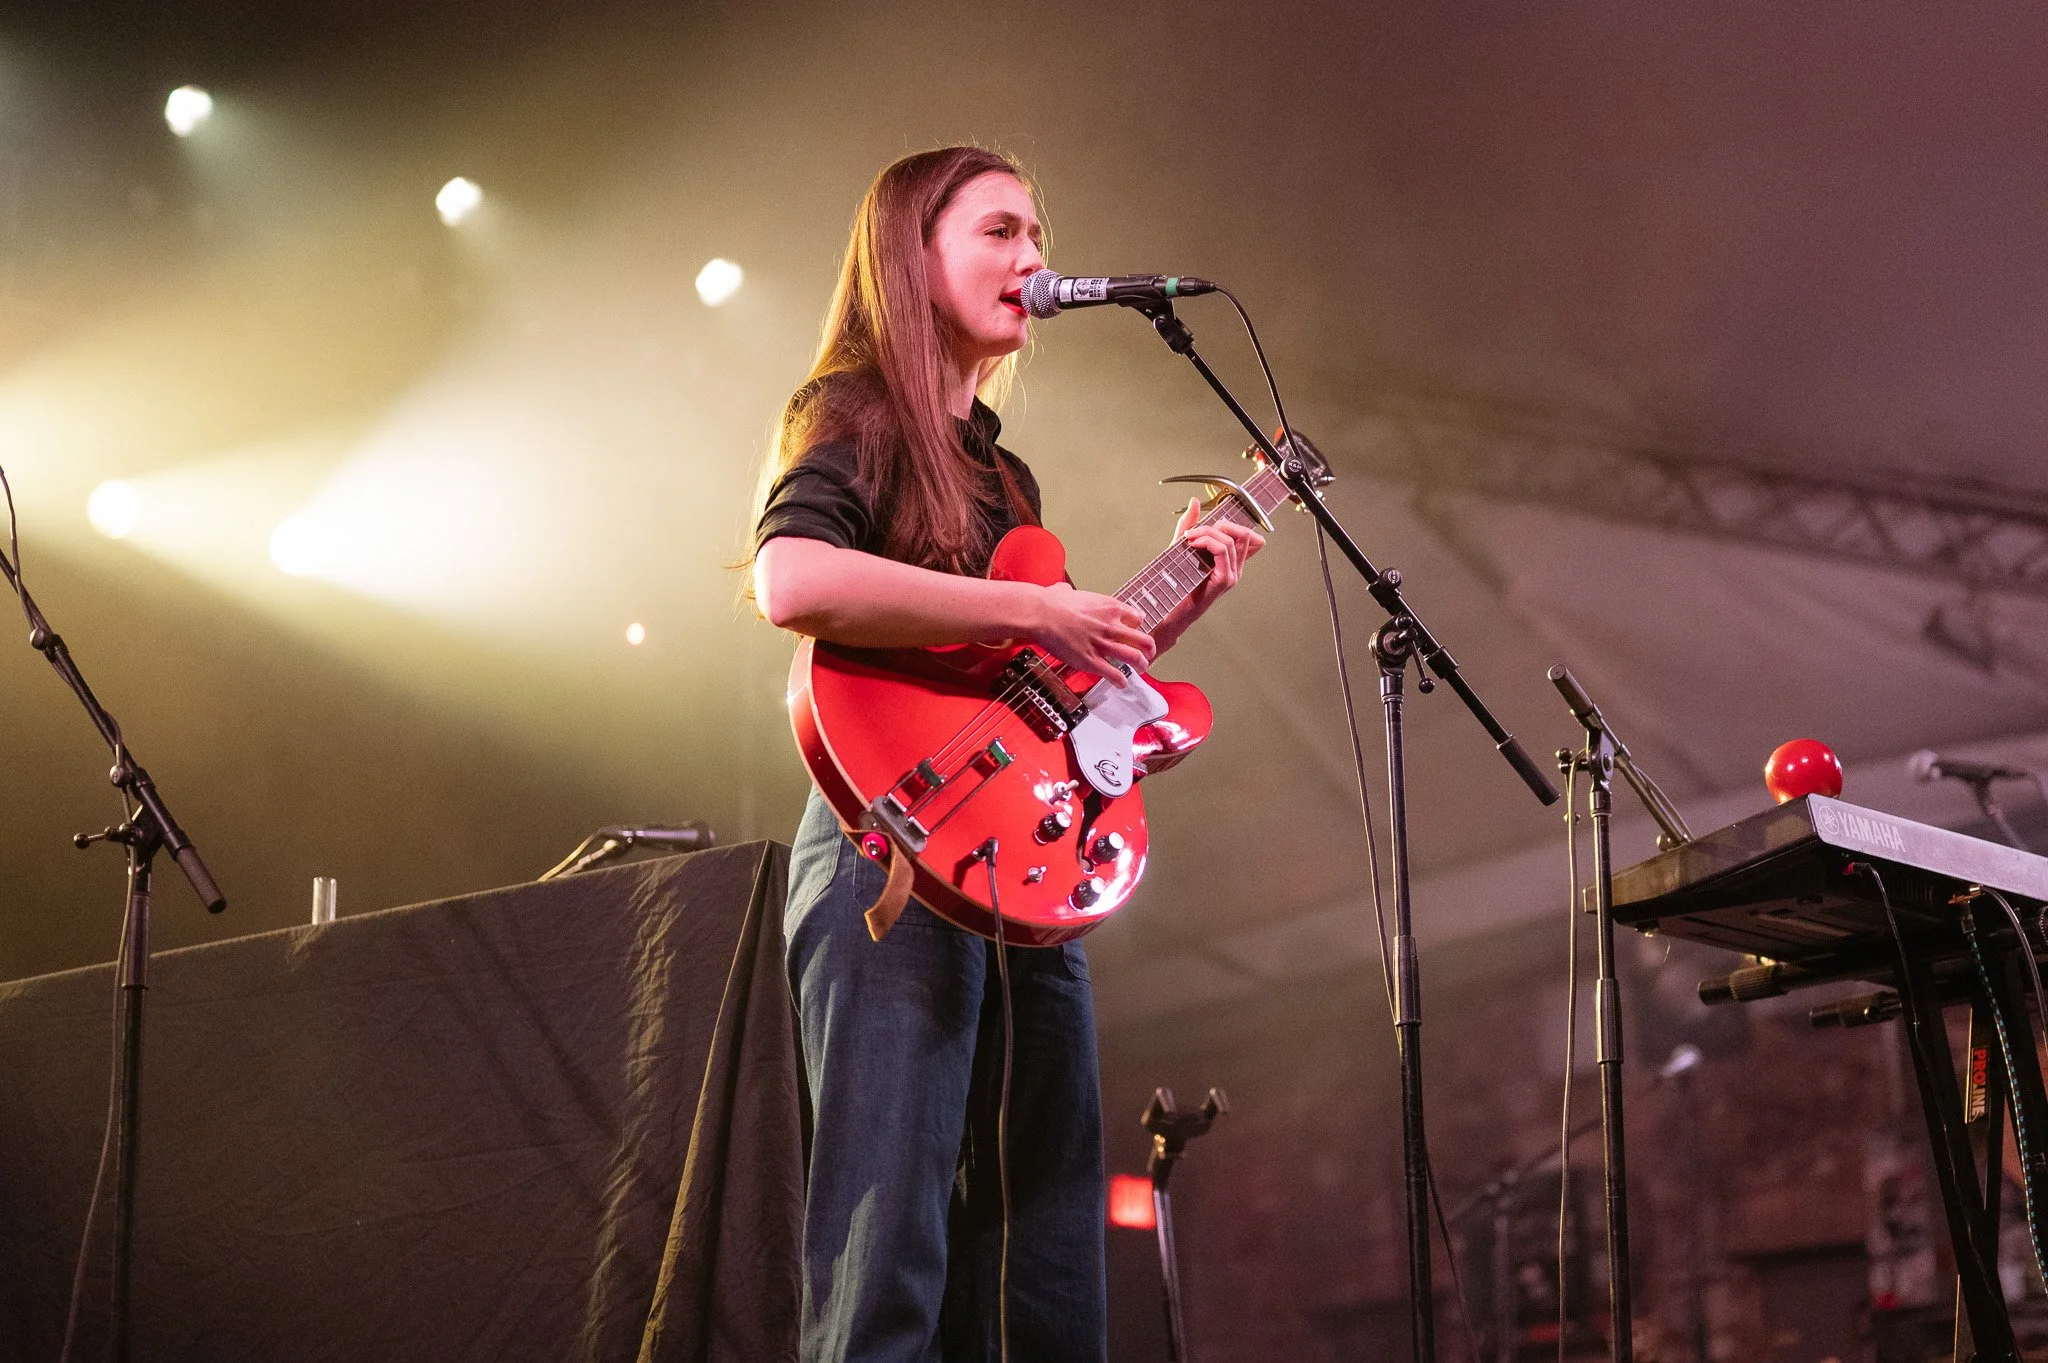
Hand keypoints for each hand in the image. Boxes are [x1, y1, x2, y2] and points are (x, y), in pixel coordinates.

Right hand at [1035, 582, 1153, 679]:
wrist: (1040, 614)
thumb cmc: (1051, 602)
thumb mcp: (1069, 591)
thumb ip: (1073, 592)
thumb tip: (1065, 591)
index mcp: (1110, 608)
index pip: (1138, 618)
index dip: (1137, 626)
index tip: (1134, 631)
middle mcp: (1112, 626)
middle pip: (1144, 640)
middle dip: (1149, 649)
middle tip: (1148, 654)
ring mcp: (1103, 644)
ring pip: (1134, 658)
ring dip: (1141, 665)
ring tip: (1141, 669)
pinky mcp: (1091, 661)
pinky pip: (1114, 674)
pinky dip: (1121, 680)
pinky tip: (1121, 683)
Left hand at [1174, 497, 1265, 609]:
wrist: (1169, 611)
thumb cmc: (1175, 583)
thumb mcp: (1181, 547)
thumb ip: (1189, 525)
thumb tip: (1195, 502)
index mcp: (1231, 561)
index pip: (1248, 535)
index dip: (1232, 523)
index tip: (1207, 524)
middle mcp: (1235, 568)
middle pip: (1242, 533)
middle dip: (1218, 524)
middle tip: (1194, 532)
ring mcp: (1232, 575)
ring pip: (1230, 540)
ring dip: (1207, 532)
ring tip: (1189, 538)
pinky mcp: (1224, 581)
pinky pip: (1223, 551)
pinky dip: (1208, 541)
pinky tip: (1193, 543)